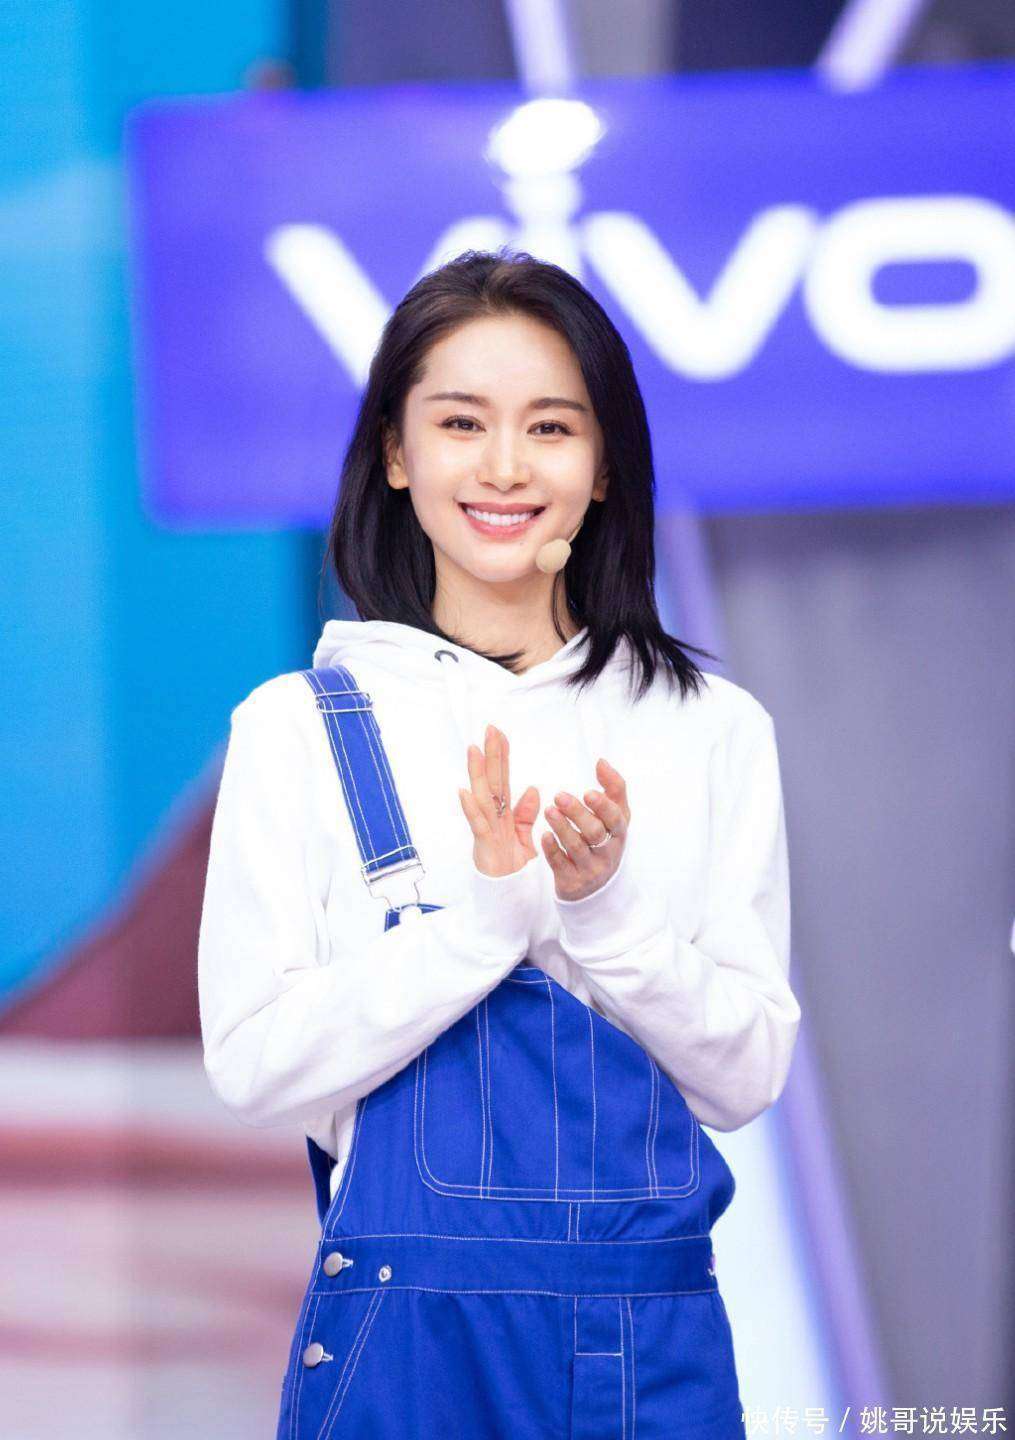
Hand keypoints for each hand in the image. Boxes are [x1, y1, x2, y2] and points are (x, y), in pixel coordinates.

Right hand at [458, 724, 539, 878]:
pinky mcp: (483, 847)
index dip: (502, 758)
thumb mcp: (524, 839)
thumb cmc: (512, 872)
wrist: (507, 901)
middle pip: (491, 782)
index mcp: (503, 816)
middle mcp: (492, 819)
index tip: (501, 735)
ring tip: (473, 750)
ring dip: (476, 774)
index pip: (502, 780)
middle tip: (490, 729)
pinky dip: (471, 809)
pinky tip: (464, 792)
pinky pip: (478, 826)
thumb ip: (525, 816)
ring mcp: (485, 831)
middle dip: (490, 755)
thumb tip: (533, 790)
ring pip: (481, 797)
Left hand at [541, 759, 629, 901]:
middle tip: (560, 796)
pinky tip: (544, 836)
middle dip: (578, 813)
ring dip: (562, 828)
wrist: (597, 889)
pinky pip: (561, 865)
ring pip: (577, 848)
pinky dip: (553, 850)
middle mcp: (607, 851)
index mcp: (618, 833)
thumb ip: (612, 788)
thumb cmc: (604, 842)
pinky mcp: (572, 881)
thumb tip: (601, 761)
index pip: (616, 818)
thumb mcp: (614, 817)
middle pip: (595, 832)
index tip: (588, 792)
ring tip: (549, 810)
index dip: (603, 806)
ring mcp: (590, 868)